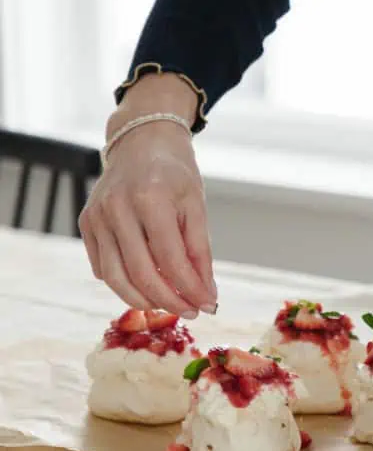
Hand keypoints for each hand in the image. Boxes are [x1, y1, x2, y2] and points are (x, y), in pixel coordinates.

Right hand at [79, 76, 216, 316]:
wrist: (141, 140)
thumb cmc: (174, 172)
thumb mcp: (196, 205)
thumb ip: (200, 251)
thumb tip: (206, 294)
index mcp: (150, 198)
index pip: (171, 260)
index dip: (191, 289)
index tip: (209, 305)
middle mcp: (117, 208)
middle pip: (141, 274)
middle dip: (169, 301)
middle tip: (190, 310)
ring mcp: (96, 216)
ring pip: (116, 278)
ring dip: (144, 300)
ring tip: (168, 303)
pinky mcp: (86, 222)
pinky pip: (103, 266)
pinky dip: (124, 283)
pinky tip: (145, 284)